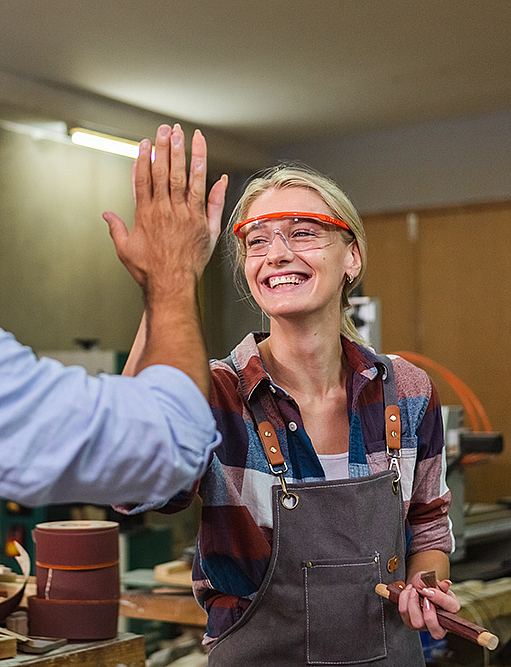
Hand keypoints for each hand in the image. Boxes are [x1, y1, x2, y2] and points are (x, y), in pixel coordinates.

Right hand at [103, 123, 227, 299]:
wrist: (170, 286)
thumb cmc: (148, 270)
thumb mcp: (125, 249)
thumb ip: (117, 228)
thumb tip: (107, 214)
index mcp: (145, 213)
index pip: (144, 178)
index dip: (144, 158)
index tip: (146, 142)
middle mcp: (165, 210)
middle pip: (164, 172)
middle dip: (166, 147)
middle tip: (167, 128)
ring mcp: (185, 215)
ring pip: (185, 178)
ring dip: (185, 155)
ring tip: (186, 135)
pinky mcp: (202, 224)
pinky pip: (208, 198)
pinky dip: (212, 183)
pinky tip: (213, 168)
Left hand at [398, 572, 460, 638]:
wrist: (416, 586)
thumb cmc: (428, 584)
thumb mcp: (435, 582)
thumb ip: (440, 584)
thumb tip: (446, 583)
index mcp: (451, 609)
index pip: (450, 608)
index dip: (438, 598)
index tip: (427, 590)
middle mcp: (440, 622)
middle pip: (434, 627)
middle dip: (425, 610)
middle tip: (421, 593)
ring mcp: (424, 626)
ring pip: (417, 623)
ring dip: (412, 602)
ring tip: (412, 590)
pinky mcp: (410, 624)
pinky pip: (405, 615)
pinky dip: (403, 600)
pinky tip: (408, 592)